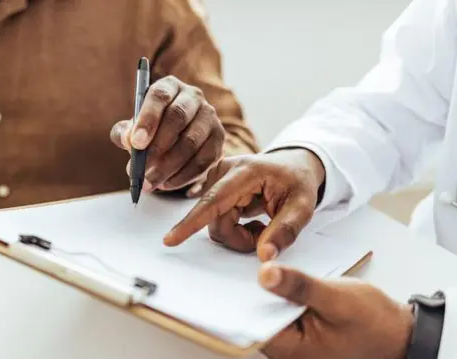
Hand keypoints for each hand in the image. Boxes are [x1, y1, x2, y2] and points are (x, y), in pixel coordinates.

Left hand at [110, 76, 225, 194]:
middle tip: (141, 169)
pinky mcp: (218, 139)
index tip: (136, 143)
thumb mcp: (133, 129)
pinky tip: (166, 184)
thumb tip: (129, 140)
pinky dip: (182, 176)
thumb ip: (126, 133)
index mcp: (169, 87)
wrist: (176, 140)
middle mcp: (193, 96)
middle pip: (178, 117)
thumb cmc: (150, 131)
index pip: (159, 96)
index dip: (147, 119)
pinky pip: (203, 161)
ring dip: (168, 166)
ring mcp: (209, 117)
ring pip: (191, 142)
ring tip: (149, 182)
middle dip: (157, 147)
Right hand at [163, 149, 325, 260]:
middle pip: (216, 221)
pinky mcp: (213, 188)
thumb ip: (285, 231)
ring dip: (237, 234)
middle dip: (239, 238)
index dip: (192, 222)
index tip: (170, 239)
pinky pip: (215, 221)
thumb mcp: (303, 207)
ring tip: (260, 225)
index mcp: (246, 172)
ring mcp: (215, 179)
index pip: (214, 201)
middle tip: (265, 234)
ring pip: (215, 225)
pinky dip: (234, 228)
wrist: (293, 166)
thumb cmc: (298, 182)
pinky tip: (250, 219)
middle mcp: (224, 171)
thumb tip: (265, 257)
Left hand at [258, 263, 412, 358]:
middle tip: (252, 264)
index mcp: (291, 351)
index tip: (240, 274)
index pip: (252, 325)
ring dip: (269, 292)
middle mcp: (288, 351)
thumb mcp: (335, 298)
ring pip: (269, 312)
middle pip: (257, 318)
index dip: (244, 299)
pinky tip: (280, 279)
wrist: (399, 332)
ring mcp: (293, 342)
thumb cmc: (373, 322)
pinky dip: (280, 295)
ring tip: (265, 268)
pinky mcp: (299, 331)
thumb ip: (299, 287)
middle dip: (255, 292)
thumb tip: (265, 274)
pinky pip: (281, 311)